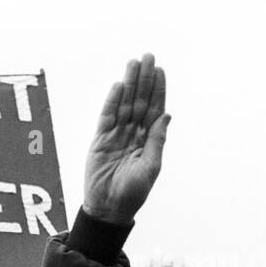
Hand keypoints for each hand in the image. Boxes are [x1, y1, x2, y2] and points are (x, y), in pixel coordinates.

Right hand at [82, 54, 169, 225]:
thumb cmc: (133, 193)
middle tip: (148, 57)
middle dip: (144, 79)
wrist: (109, 209)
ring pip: (124, 105)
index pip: (154, 109)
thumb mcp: (151, 167)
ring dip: (129, 84)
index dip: (158, 89)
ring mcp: (115, 136)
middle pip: (139, 101)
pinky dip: (112, 102)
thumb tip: (166, 115)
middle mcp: (132, 134)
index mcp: (148, 140)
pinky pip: (106, 117)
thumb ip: (157, 140)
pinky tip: (118, 86)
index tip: (160, 70)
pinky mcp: (99, 141)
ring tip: (133, 63)